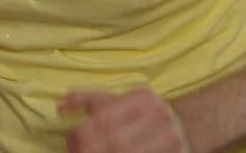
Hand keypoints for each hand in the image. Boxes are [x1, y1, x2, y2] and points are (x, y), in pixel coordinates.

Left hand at [60, 88, 191, 152]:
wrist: (186, 126)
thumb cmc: (142, 114)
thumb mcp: (118, 100)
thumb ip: (89, 100)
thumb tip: (60, 105)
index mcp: (144, 98)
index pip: (105, 118)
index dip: (82, 133)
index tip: (69, 140)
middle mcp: (162, 117)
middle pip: (117, 143)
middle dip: (90, 151)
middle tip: (75, 152)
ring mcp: (174, 141)